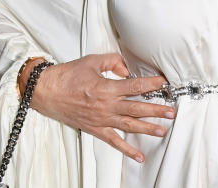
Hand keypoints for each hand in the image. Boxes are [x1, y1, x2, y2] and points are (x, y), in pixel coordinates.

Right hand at [22, 54, 171, 161]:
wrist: (46, 91)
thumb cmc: (67, 76)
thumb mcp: (92, 61)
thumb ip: (113, 62)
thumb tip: (127, 68)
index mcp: (106, 88)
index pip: (135, 86)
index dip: (152, 84)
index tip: (164, 83)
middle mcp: (106, 106)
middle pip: (137, 108)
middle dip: (156, 110)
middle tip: (171, 112)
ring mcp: (101, 119)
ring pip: (129, 125)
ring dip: (147, 129)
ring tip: (162, 130)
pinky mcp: (95, 128)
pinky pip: (113, 141)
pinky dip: (126, 150)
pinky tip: (138, 155)